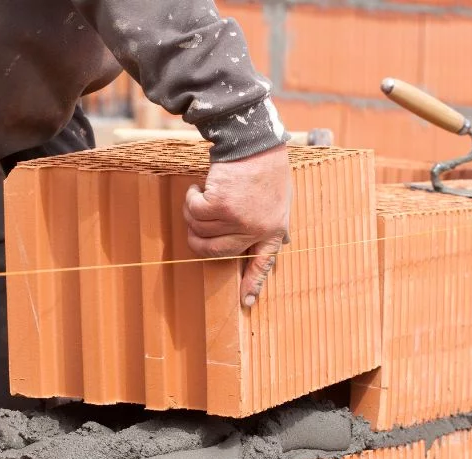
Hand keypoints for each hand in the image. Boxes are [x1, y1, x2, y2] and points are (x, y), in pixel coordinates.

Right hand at [183, 144, 291, 307]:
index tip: (246, 302)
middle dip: (197, 242)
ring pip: (199, 229)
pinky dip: (191, 198)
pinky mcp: (220, 205)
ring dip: (194, 212)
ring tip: (204, 195)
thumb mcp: (279, 201)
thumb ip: (271, 224)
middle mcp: (255, 230)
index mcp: (272, 231)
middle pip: (215, 252)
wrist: (256, 143)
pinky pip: (193, 211)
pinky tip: (201, 186)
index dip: (253, 283)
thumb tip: (276, 244)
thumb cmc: (267, 169)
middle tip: (194, 226)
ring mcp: (237, 219)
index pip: (263, 263)